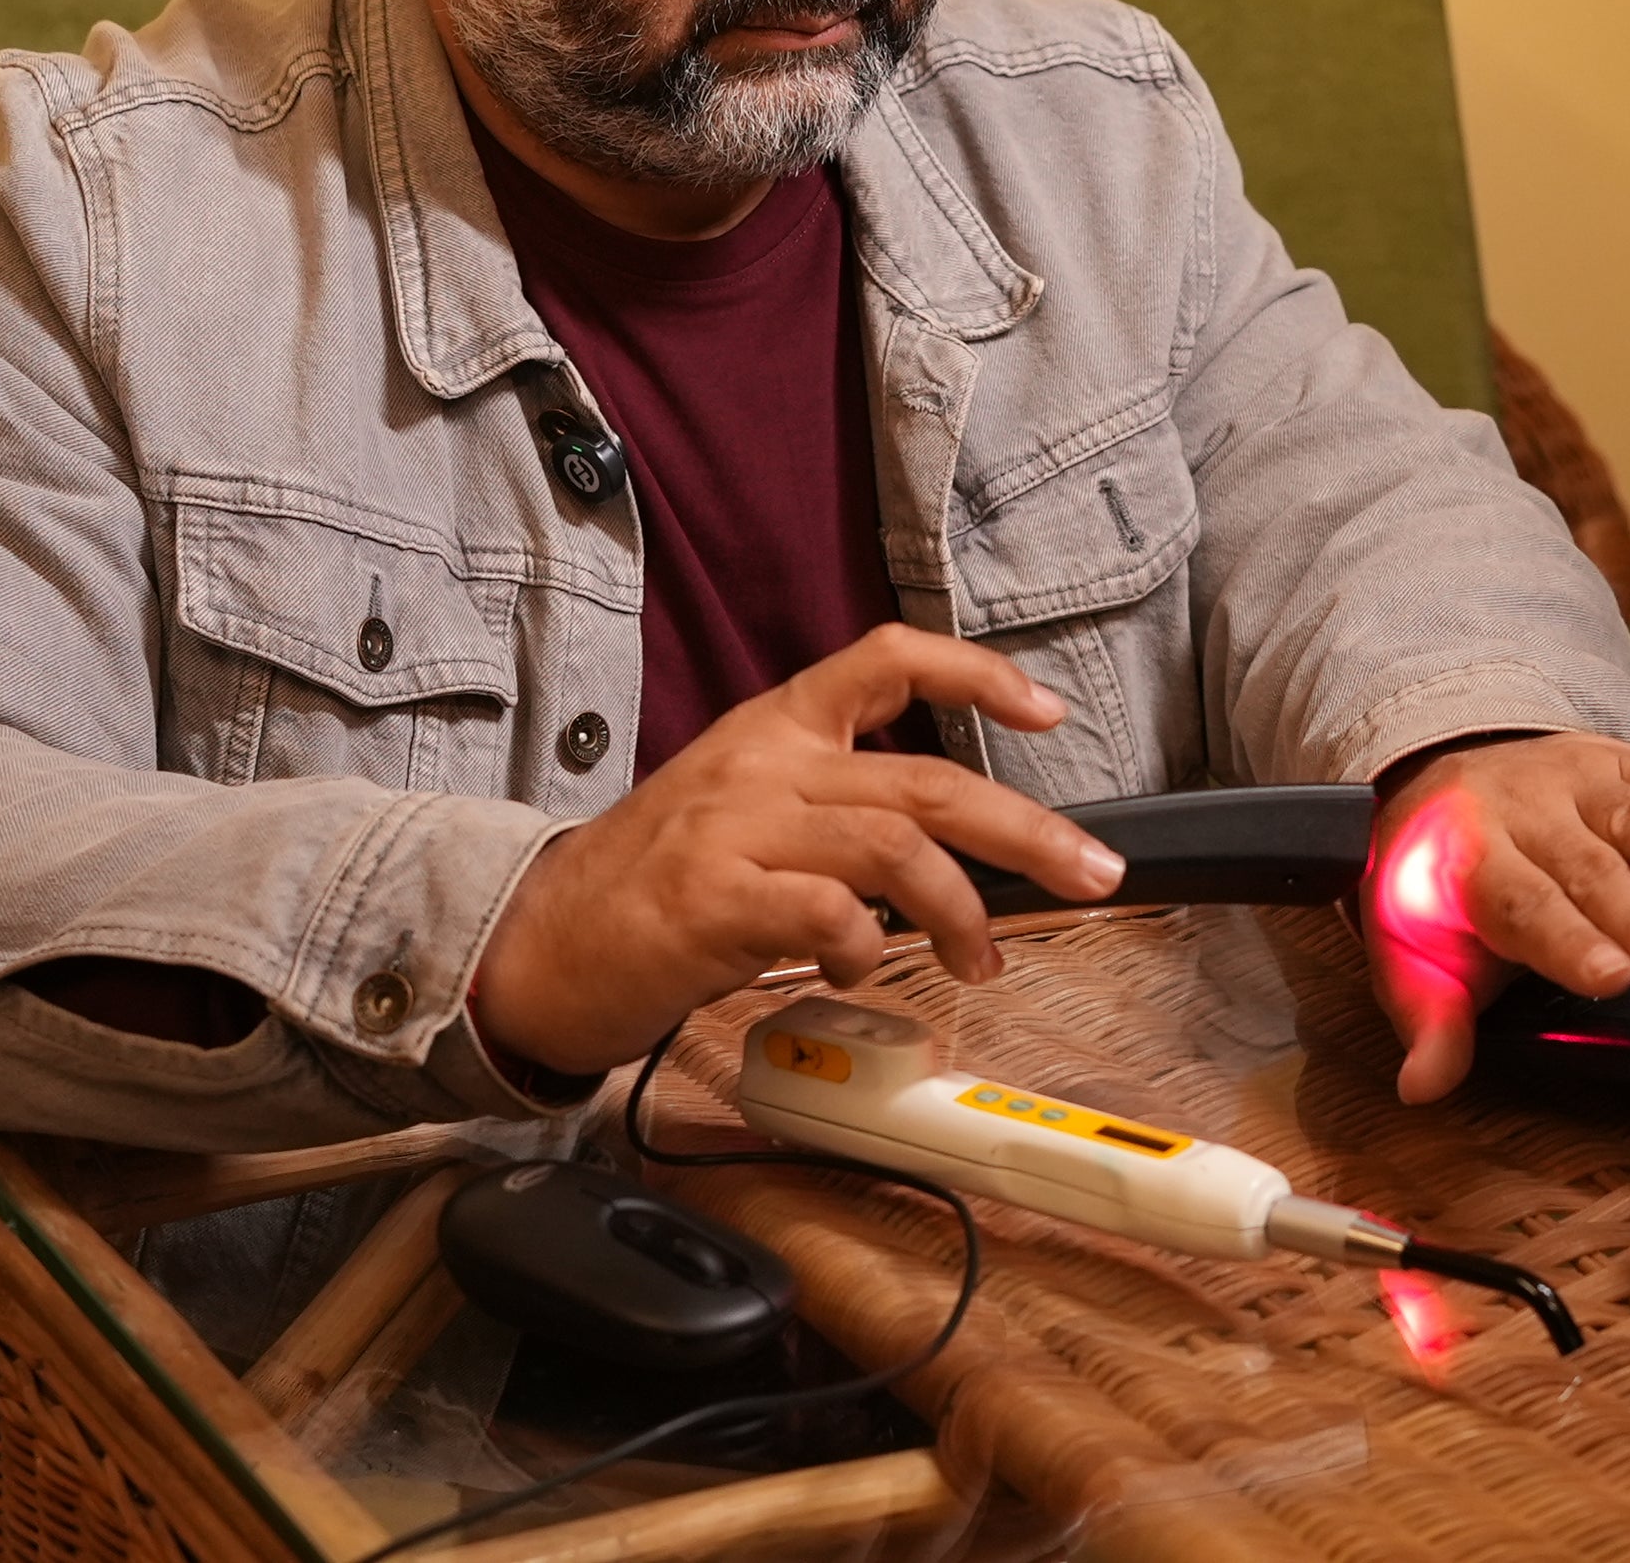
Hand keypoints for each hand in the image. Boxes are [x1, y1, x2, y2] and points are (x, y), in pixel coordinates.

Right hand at [468, 626, 1127, 1074]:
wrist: (539, 942)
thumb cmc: (653, 887)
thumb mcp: (745, 809)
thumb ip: (837, 808)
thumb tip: (954, 848)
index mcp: (774, 729)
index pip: (886, 659)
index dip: (977, 674)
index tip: (1048, 709)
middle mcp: (762, 765)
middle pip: (928, 778)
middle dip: (1029, 829)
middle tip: (1091, 874)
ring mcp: (736, 830)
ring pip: (895, 846)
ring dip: (961, 909)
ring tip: (981, 958)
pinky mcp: (713, 901)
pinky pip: (827, 914)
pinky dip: (866, 947)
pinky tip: (863, 968)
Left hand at [1363, 731, 1629, 1102]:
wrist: (1432, 775)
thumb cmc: (1433, 881)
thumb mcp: (1412, 949)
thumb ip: (1428, 1016)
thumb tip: (1422, 1087)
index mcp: (1465, 860)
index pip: (1519, 905)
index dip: (1567, 941)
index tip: (1610, 978)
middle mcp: (1521, 813)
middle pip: (1585, 867)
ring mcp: (1571, 782)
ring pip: (1628, 816)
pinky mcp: (1613, 764)